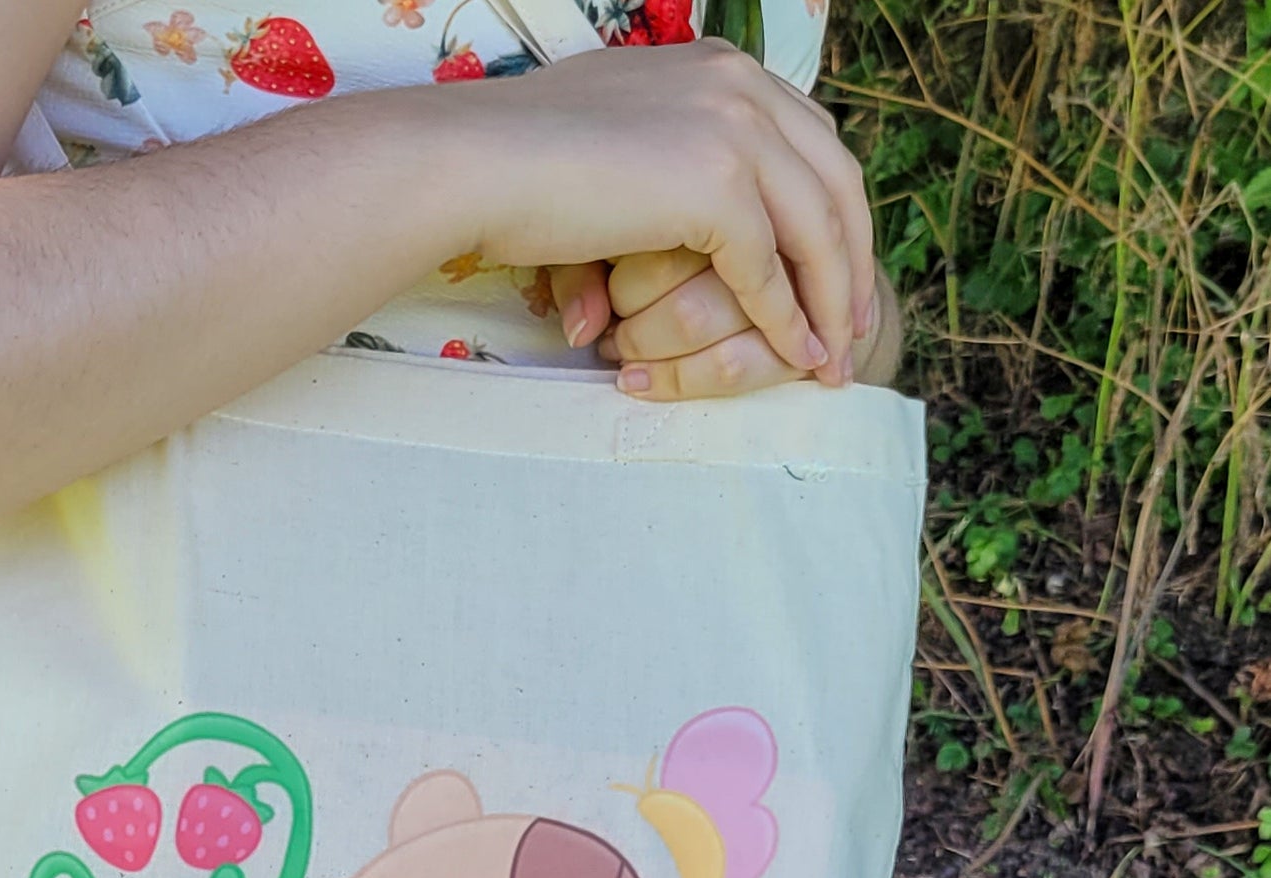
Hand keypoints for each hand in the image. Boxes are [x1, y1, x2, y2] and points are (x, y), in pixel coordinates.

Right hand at [449, 39, 872, 384]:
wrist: (475, 163)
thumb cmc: (514, 167)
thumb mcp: (609, 157)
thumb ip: (654, 182)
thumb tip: (654, 254)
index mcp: (718, 68)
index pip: (808, 140)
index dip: (831, 210)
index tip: (835, 268)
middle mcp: (739, 84)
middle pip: (834, 178)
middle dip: (853, 258)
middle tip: (853, 324)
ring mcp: (734, 127)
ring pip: (818, 226)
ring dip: (833, 300)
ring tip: (833, 357)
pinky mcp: (716, 184)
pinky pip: (770, 267)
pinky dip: (787, 319)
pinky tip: (793, 356)